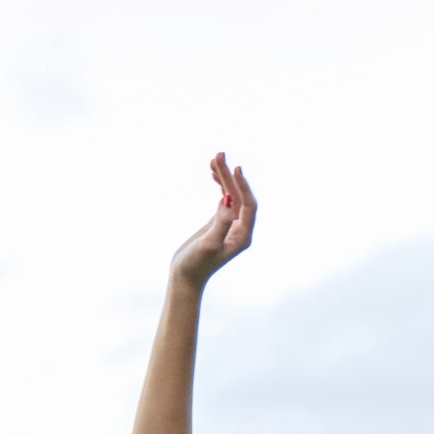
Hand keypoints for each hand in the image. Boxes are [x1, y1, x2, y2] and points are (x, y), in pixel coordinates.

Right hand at [169, 152, 257, 291]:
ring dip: (224, 176)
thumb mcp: (208, 244)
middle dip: (230, 176)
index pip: (249, 206)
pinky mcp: (219, 222)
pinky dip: (219, 185)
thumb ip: (220, 223)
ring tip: (215, 158)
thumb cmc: (195, 265)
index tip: (235, 169)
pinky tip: (213, 172)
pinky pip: (223, 198)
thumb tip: (226, 200)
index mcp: (243, 236)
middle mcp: (240, 230)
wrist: (185, 278)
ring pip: (231, 195)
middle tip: (220, 155)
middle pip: (239, 196)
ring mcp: (230, 225)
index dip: (243, 186)